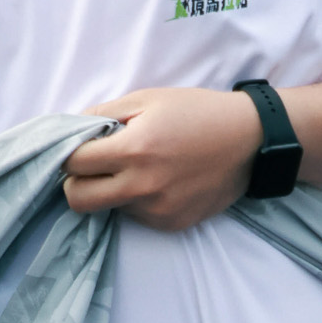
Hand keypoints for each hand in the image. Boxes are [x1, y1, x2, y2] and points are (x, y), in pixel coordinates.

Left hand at [62, 85, 260, 230]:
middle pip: (78, 200)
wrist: (251, 141)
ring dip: (111, 191)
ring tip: (138, 169)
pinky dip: (138, 201)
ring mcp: (158, 209)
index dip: (70, 154)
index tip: (80, 148)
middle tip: (93, 167)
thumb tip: (71, 128)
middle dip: (76, 182)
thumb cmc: (199, 112)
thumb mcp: (148, 99)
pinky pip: (136, 217)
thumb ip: (104, 114)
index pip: (73, 164)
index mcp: (134, 149)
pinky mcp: (172, 224)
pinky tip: (161, 181)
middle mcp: (143, 185)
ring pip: (108, 209)